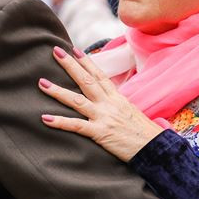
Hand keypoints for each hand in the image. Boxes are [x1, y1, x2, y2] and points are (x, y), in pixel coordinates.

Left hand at [38, 46, 162, 161]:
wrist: (156, 148)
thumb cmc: (145, 134)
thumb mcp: (132, 113)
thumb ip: (118, 106)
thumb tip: (110, 102)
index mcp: (117, 98)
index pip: (100, 75)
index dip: (86, 62)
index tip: (74, 50)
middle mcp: (109, 103)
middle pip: (86, 80)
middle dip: (70, 65)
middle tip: (55, 51)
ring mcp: (104, 117)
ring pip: (77, 100)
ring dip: (57, 91)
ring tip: (42, 83)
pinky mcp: (100, 133)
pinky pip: (76, 126)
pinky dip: (60, 122)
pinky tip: (45, 118)